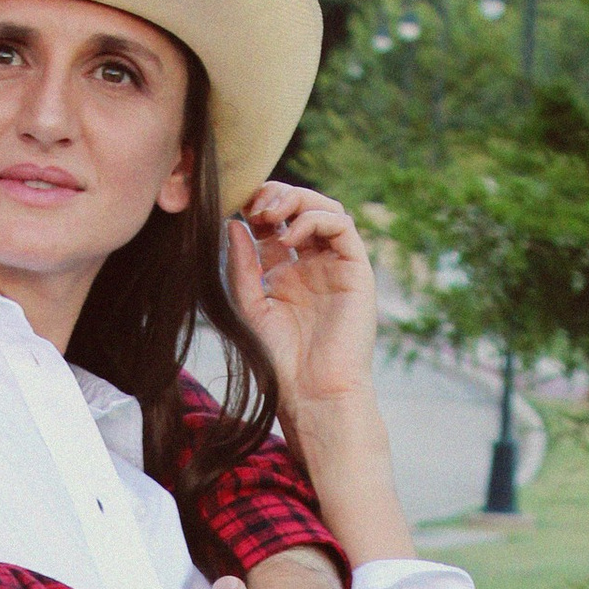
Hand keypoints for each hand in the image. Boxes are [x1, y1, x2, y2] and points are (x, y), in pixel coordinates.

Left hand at [229, 189, 380, 417]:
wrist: (312, 392)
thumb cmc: (279, 360)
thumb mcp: (249, 306)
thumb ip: (241, 266)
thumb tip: (233, 224)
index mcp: (286, 273)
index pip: (274, 224)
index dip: (257, 208)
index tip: (237, 209)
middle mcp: (313, 265)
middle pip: (300, 209)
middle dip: (276, 196)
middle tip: (255, 205)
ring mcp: (335, 266)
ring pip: (324, 209)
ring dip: (296, 200)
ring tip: (271, 215)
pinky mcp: (356, 270)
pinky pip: (342, 226)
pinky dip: (316, 218)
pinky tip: (291, 236)